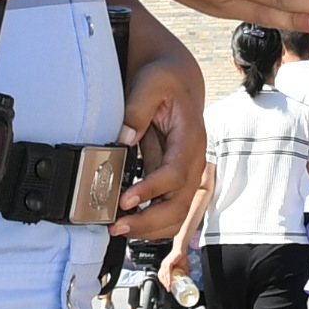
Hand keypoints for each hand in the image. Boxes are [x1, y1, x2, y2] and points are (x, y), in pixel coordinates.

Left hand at [109, 32, 209, 242]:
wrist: (178, 81)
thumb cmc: (166, 81)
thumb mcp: (151, 83)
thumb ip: (137, 108)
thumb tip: (124, 137)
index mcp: (190, 138)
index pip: (175, 173)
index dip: (151, 189)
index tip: (125, 199)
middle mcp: (191, 161)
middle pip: (179, 204)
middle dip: (149, 221)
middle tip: (117, 225)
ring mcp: (184, 173)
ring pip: (176, 214)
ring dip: (150, 228)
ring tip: (119, 228)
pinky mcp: (171, 179)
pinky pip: (167, 209)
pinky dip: (150, 222)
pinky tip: (127, 221)